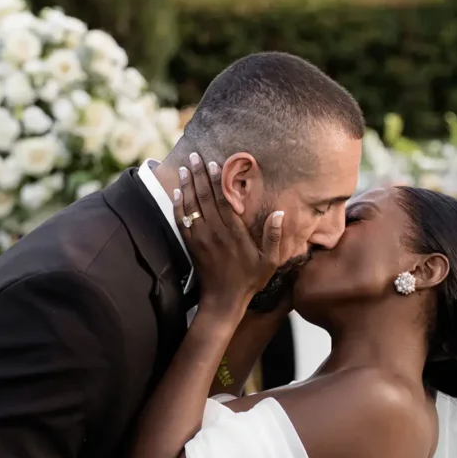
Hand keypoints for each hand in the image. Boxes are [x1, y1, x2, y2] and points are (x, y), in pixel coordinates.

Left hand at [174, 153, 297, 313]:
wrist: (223, 301)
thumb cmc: (250, 280)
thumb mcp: (270, 261)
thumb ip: (274, 236)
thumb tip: (279, 213)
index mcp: (234, 232)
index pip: (223, 200)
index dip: (217, 180)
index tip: (213, 163)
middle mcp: (215, 232)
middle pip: (204, 197)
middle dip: (198, 175)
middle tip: (194, 156)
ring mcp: (200, 239)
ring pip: (191, 206)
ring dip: (187, 185)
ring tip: (184, 168)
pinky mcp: (191, 246)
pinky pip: (182, 221)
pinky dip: (178, 206)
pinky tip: (177, 193)